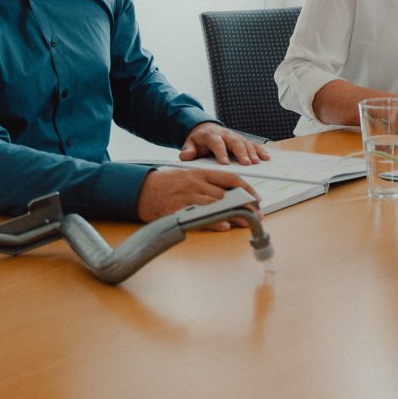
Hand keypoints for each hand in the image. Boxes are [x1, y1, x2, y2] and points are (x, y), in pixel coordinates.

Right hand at [137, 167, 260, 228]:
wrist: (140, 189)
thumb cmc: (167, 184)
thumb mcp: (188, 177)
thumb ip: (207, 184)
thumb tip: (229, 195)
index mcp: (200, 173)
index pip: (230, 178)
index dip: (246, 188)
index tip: (257, 198)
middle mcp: (196, 183)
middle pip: (227, 195)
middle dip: (244, 205)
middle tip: (256, 215)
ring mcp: (187, 197)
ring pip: (217, 206)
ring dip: (233, 215)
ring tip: (246, 222)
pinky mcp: (178, 210)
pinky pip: (200, 217)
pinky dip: (214, 221)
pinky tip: (224, 225)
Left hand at [179, 120, 271, 165]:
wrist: (205, 129)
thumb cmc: (198, 140)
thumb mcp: (190, 144)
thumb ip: (188, 151)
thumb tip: (185, 156)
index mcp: (211, 136)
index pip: (217, 143)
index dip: (221, 153)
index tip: (225, 163)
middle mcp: (225, 135)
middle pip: (234, 142)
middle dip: (241, 153)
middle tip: (246, 164)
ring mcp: (235, 137)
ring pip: (245, 143)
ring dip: (252, 152)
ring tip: (257, 162)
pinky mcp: (242, 140)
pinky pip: (252, 144)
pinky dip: (260, 150)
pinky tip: (266, 157)